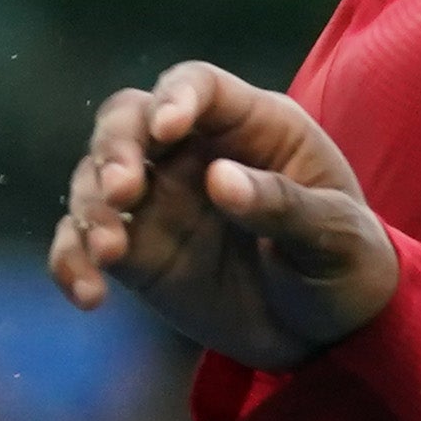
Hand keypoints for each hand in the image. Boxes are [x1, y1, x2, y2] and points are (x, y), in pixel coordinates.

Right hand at [48, 64, 399, 370]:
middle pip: (128, 119)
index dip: (176, 97)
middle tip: (122, 190)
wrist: (331, 334)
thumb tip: (220, 179)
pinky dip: (74, 260)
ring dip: (91, 207)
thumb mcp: (337, 238)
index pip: (199, 86)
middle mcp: (194, 151)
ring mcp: (158, 198)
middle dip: (114, 147)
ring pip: (96, 177)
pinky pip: (85, 242)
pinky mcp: (136, 248)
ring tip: (110, 253)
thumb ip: (284, 205)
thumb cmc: (346, 265)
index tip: (166, 128)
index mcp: (254, 126)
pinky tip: (88, 294)